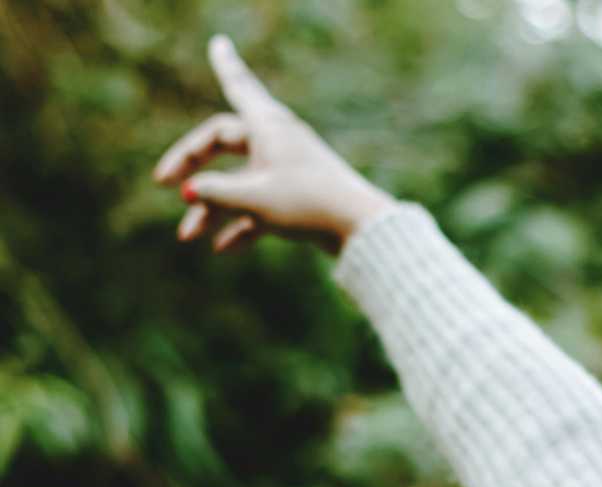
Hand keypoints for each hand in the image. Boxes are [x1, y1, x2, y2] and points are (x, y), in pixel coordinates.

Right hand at [151, 34, 395, 256]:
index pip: (239, 87)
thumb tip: (189, 193)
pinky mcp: (297, 201)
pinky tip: (223, 249)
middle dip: (193, 167)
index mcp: (269, 127)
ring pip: (239, 185)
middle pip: (224, 145)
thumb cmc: (309, 205)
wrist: (359, 231)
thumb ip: (217, 193)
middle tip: (163, 183)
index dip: (226, 67)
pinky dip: (241, 227)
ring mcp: (288, 173)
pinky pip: (260, 210)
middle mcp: (278, 144)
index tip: (219, 42)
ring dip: (213, 209)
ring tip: (188, 238)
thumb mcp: (255, 199)